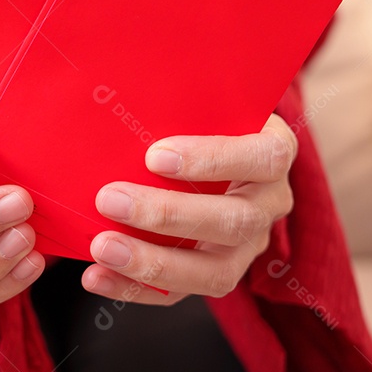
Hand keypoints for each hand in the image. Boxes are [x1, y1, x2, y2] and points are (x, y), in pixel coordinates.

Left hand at [83, 114, 296, 303]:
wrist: (217, 150)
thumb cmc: (203, 119)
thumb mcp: (204, 101)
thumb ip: (179, 99)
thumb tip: (115, 77)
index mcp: (274, 151)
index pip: (261, 158)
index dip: (210, 159)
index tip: (153, 155)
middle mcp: (270, 203)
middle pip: (233, 221)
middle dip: (167, 215)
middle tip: (109, 200)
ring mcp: (249, 246)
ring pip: (215, 272)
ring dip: (152, 263)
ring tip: (103, 247)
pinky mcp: (220, 273)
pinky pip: (182, 294)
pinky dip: (136, 290)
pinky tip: (96, 277)